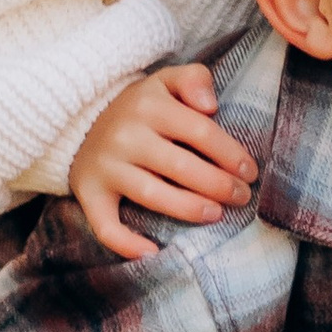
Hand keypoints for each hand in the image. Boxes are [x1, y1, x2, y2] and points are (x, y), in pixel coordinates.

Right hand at [68, 63, 257, 258]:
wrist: (80, 121)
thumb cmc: (139, 108)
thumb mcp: (165, 82)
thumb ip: (193, 79)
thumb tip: (211, 105)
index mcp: (148, 105)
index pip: (200, 131)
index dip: (231, 154)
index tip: (250, 172)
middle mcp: (124, 135)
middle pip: (180, 166)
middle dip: (218, 185)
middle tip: (241, 197)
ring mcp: (105, 166)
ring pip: (152, 195)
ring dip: (189, 209)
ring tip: (216, 214)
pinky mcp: (89, 193)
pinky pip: (105, 225)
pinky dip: (126, 243)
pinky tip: (153, 252)